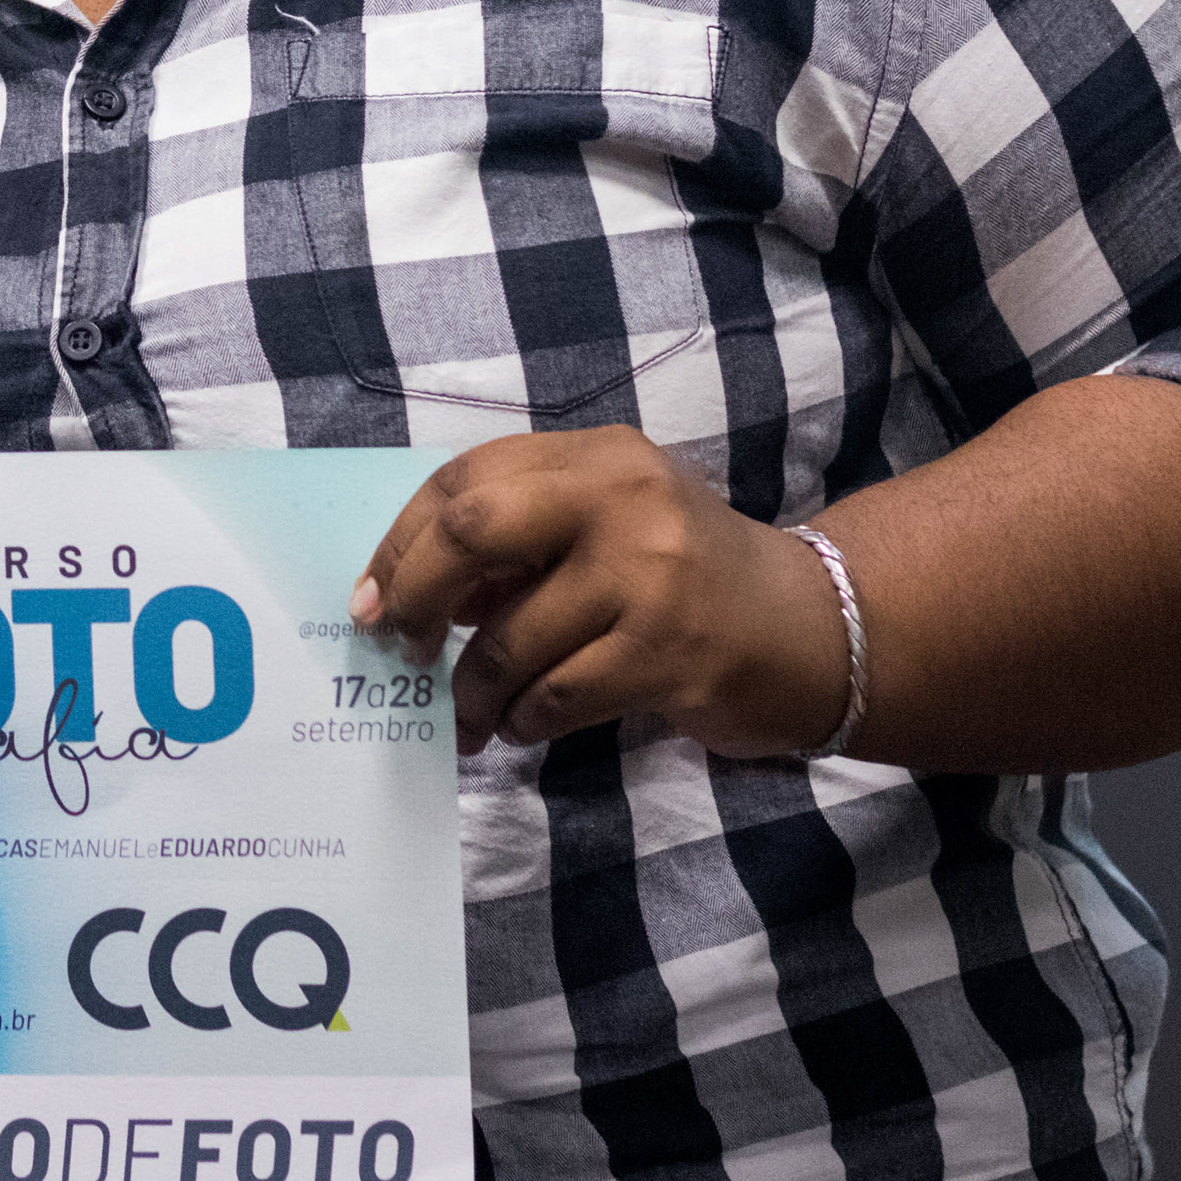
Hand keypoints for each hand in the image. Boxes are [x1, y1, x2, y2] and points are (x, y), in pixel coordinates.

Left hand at [353, 426, 848, 758]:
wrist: (812, 631)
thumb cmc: (684, 581)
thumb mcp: (604, 531)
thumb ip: (518, 544)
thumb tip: (407, 590)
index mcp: (594, 455)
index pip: (464, 478)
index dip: (402, 541)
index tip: (367, 595)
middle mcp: (621, 496)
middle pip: (471, 529)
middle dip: (414, 594)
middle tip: (394, 645)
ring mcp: (650, 572)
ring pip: (511, 636)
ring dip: (471, 688)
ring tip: (468, 715)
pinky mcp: (670, 650)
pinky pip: (557, 693)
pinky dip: (524, 718)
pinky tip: (524, 725)